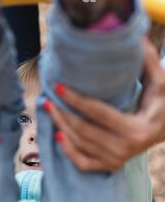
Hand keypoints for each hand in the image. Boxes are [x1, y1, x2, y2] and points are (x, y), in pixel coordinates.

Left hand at [48, 38, 164, 171]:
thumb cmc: (161, 103)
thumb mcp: (160, 83)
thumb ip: (148, 61)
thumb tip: (137, 35)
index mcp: (137, 129)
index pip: (98, 113)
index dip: (76, 100)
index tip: (57, 87)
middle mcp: (126, 148)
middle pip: (83, 130)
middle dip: (62, 114)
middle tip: (47, 99)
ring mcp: (116, 160)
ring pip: (79, 144)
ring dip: (60, 126)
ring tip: (49, 110)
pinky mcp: (110, 166)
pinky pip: (82, 163)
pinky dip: (67, 150)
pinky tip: (58, 135)